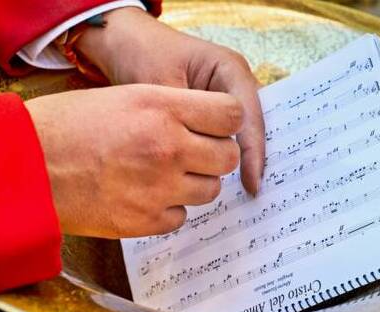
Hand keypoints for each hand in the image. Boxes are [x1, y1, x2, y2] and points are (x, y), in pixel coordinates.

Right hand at [25, 84, 241, 237]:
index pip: (231, 115)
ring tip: (164, 176)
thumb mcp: (124, 97)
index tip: (215, 128)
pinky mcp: (147, 220)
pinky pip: (182, 217)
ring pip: (209, 191)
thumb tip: (206, 128)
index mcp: (163, 108)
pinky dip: (169, 210)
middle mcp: (168, 147)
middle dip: (214, 156)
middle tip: (193, 155)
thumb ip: (171, 110)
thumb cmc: (68, 126)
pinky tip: (145, 196)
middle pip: (227, 157)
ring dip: (194, 184)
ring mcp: (160, 188)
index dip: (225, 122)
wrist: (27, 166)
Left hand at [77, 7, 264, 194]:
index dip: (252, 153)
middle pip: (252, 131)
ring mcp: (224, 102)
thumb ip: (180, 119)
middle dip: (252, 161)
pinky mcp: (210, 118)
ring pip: (240, 140)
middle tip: (253, 195)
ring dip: (236, 165)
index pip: (248, 117)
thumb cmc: (143, 56)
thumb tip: (194, 158)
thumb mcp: (160, 85)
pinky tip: (212, 185)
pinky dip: (217, 162)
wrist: (125, 45)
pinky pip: (222, 142)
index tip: (251, 184)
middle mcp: (234, 86)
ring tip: (241, 198)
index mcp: (230, 70)